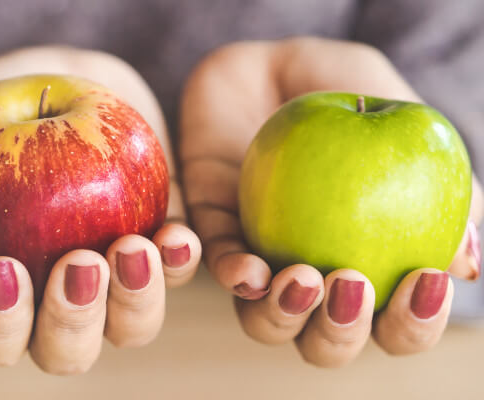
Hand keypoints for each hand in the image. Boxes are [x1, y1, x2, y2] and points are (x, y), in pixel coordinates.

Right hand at [0, 46, 200, 373]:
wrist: (57, 78)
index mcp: (1, 294)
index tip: (1, 266)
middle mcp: (60, 300)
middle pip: (67, 350)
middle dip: (72, 320)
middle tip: (77, 263)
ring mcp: (116, 280)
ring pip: (131, 325)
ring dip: (135, 299)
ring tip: (131, 247)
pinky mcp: (160, 247)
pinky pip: (179, 270)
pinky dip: (180, 260)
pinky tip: (176, 237)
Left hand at [179, 37, 482, 366]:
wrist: (270, 64)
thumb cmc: (343, 93)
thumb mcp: (403, 123)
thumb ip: (442, 182)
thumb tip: (468, 261)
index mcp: (362, 262)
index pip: (394, 321)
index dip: (414, 322)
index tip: (427, 279)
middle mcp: (310, 273)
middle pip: (325, 341)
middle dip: (342, 334)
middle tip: (355, 285)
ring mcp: (259, 257)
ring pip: (264, 321)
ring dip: (284, 315)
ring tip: (306, 278)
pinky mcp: (212, 230)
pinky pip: (214, 265)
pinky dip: (232, 275)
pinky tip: (250, 273)